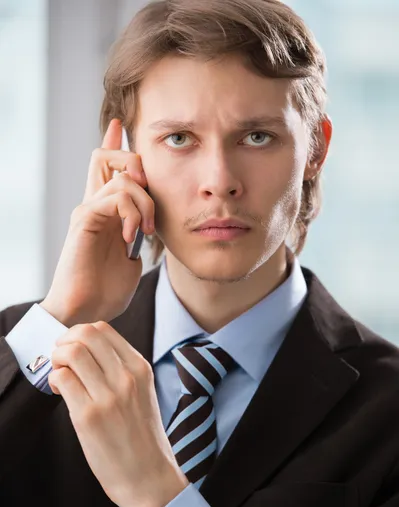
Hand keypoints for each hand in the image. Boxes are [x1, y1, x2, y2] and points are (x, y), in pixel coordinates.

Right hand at [40, 118, 154, 326]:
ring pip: (121, 175)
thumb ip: (137, 238)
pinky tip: (132, 238)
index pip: (106, 169)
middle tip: (150, 195)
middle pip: (106, 156)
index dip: (114, 145)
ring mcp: (87, 210)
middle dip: (137, 164)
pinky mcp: (84, 219)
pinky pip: (115, 196)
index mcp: (106, 213)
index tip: (121, 125)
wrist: (87, 311)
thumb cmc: (106, 291)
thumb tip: (148, 229)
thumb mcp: (131, 260)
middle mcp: (94, 205)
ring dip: (145, 202)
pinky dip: (132, 214)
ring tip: (144, 232)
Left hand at [48, 321, 189, 506]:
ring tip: (60, 375)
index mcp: (140, 369)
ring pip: (72, 352)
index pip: (103, 330)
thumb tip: (85, 352)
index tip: (74, 349)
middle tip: (61, 359)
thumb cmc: (142, 437)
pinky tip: (60, 392)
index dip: (80, 334)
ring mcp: (108, 396)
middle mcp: (126, 377)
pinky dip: (55, 380)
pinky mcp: (89, 417)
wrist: (148, 476)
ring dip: (57, 359)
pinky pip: (63, 380)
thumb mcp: (143, 393)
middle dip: (65, 341)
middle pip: (85, 334)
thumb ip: (121, 370)